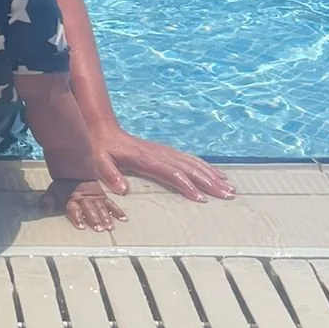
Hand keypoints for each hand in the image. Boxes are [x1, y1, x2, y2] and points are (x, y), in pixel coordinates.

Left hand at [45, 175, 125, 231]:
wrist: (74, 170)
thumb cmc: (63, 185)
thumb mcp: (52, 192)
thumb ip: (49, 201)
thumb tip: (45, 209)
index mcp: (72, 200)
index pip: (74, 209)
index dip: (77, 217)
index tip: (81, 226)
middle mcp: (84, 200)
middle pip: (89, 210)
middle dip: (93, 219)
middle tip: (98, 228)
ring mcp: (95, 198)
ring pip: (101, 208)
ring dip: (105, 218)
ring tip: (109, 226)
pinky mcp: (102, 196)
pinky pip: (111, 204)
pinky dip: (117, 211)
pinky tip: (123, 218)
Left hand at [87, 122, 233, 204]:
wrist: (103, 129)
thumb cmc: (101, 149)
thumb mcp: (99, 161)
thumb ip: (110, 175)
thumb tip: (123, 189)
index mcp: (146, 159)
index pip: (171, 173)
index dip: (186, 186)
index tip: (200, 198)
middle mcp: (159, 154)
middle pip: (189, 169)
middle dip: (210, 182)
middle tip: (227, 195)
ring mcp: (164, 152)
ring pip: (193, 163)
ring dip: (212, 175)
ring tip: (229, 187)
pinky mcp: (165, 152)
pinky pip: (190, 159)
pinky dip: (205, 167)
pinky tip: (215, 175)